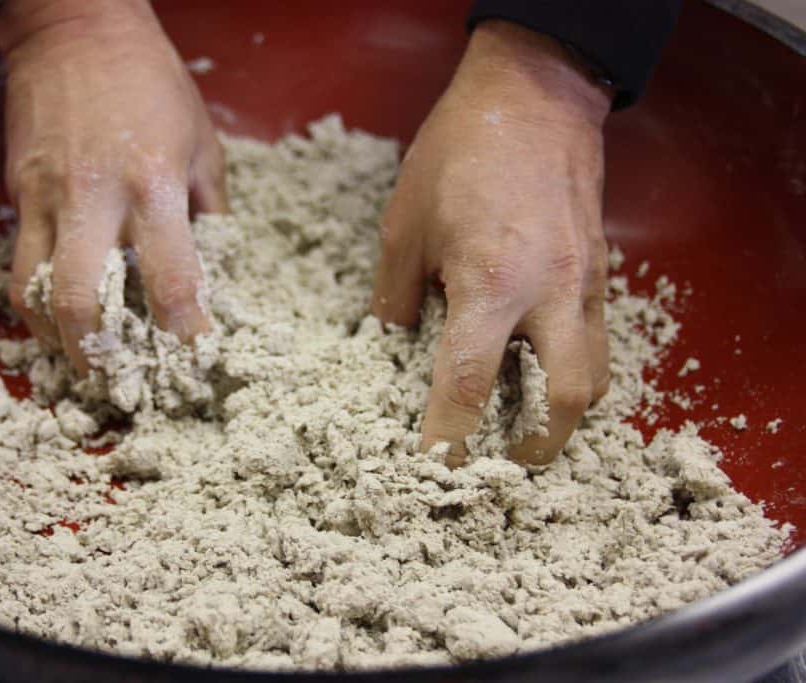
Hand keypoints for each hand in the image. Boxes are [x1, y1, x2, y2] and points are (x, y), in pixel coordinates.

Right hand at [0, 0, 226, 371]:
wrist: (75, 31)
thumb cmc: (153, 85)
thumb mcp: (204, 144)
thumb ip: (208, 213)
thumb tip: (209, 270)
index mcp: (155, 187)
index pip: (170, 282)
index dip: (184, 333)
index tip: (193, 358)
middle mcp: (95, 199)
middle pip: (81, 302)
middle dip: (97, 354)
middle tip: (116, 378)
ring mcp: (46, 198)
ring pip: (33, 292)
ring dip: (55, 338)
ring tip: (80, 358)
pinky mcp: (18, 193)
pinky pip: (19, 263)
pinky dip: (36, 300)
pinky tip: (56, 314)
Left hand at [372, 21, 612, 465]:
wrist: (532, 98)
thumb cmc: (459, 155)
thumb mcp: (404, 226)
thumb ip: (395, 297)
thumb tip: (391, 345)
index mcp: (492, 283)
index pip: (468, 383)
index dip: (448, 436)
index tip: (433, 468)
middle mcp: (551, 292)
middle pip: (567, 399)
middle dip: (538, 444)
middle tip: (506, 459)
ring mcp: (587, 282)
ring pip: (597, 374)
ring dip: (564, 411)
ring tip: (525, 420)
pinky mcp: (602, 270)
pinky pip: (599, 338)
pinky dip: (574, 366)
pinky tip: (540, 361)